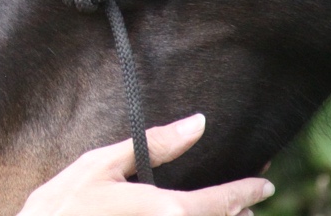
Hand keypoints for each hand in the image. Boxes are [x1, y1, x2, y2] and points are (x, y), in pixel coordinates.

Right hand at [16, 114, 273, 215]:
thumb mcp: (102, 164)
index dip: (247, 192)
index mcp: (166, 211)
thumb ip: (154, 144)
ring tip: (226, 213)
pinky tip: (183, 215)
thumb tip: (199, 123)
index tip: (266, 185)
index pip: (221, 201)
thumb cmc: (64, 204)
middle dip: (235, 212)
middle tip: (247, 202)